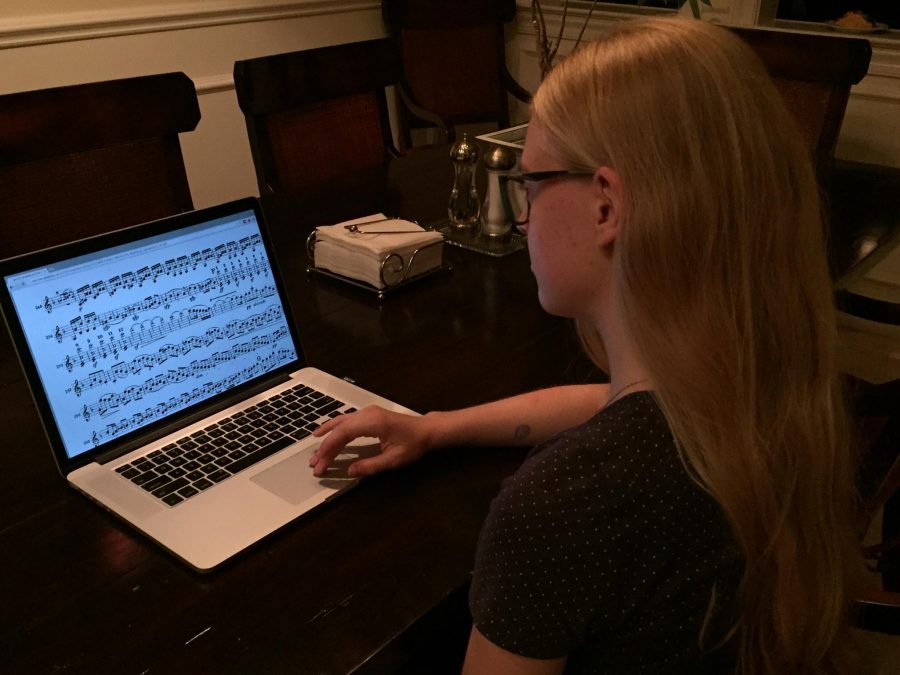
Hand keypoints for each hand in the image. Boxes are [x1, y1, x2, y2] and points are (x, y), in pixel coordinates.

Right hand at [309, 405, 430, 477]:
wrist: (426, 430)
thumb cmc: (413, 444)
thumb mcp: (394, 459)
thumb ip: (371, 466)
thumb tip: (349, 472)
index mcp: (373, 422)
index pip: (343, 434)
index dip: (329, 449)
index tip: (320, 464)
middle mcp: (367, 413)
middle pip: (339, 429)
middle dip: (325, 447)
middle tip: (314, 464)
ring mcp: (367, 412)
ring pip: (340, 423)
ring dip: (327, 438)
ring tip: (314, 452)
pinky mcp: (368, 415)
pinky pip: (346, 421)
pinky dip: (334, 429)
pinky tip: (324, 435)